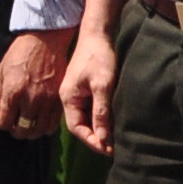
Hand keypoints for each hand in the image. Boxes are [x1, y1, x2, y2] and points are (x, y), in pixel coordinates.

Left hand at [0, 26, 73, 140]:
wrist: (45, 40)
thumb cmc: (20, 53)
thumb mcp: (2, 72)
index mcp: (13, 92)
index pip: (4, 122)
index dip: (1, 123)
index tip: (2, 118)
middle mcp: (31, 99)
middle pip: (21, 130)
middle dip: (15, 130)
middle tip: (14, 124)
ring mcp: (47, 101)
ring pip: (38, 131)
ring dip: (30, 132)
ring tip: (27, 125)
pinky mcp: (59, 100)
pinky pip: (53, 124)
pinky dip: (45, 127)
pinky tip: (40, 121)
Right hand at [60, 18, 122, 154]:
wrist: (98, 34)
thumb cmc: (99, 57)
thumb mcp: (102, 85)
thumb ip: (101, 111)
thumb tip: (103, 137)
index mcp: (68, 98)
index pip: (76, 128)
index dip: (91, 141)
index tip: (107, 150)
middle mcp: (70, 98)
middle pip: (81, 125)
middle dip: (96, 138)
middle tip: (113, 149)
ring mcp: (77, 93)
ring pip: (87, 118)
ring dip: (99, 129)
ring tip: (114, 139)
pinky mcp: (85, 89)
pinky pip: (91, 109)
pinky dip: (101, 118)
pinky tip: (112, 122)